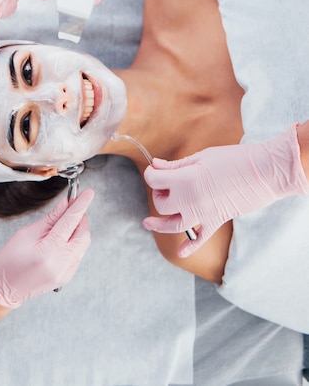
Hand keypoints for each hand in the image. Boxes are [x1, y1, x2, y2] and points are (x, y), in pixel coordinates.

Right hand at [0, 189, 93, 308]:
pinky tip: (63, 239)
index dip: (81, 205)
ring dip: (79, 230)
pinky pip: (78, 255)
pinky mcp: (67, 278)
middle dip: (81, 218)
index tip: (88, 193)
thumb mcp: (26, 234)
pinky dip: (75, 243)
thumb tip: (65, 205)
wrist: (3, 290)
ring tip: (66, 222)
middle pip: (83, 234)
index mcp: (49, 251)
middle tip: (73, 206)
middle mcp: (61, 264)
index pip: (70, 222)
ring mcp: (65, 273)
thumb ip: (50, 219)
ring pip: (83, 245)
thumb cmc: (8, 262)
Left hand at [143, 124, 308, 257]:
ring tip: (148, 223)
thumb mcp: (201, 156)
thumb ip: (176, 165)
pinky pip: (200, 239)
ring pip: (173, 225)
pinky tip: (181, 252)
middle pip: (162, 204)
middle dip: (159, 194)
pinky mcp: (216, 221)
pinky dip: (189, 247)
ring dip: (159, 225)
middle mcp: (190, 200)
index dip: (151, 173)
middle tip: (165, 184)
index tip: (155, 169)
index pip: (154, 180)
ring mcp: (203, 214)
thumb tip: (156, 165)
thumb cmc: (232, 159)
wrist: (262, 172)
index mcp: (184, 180)